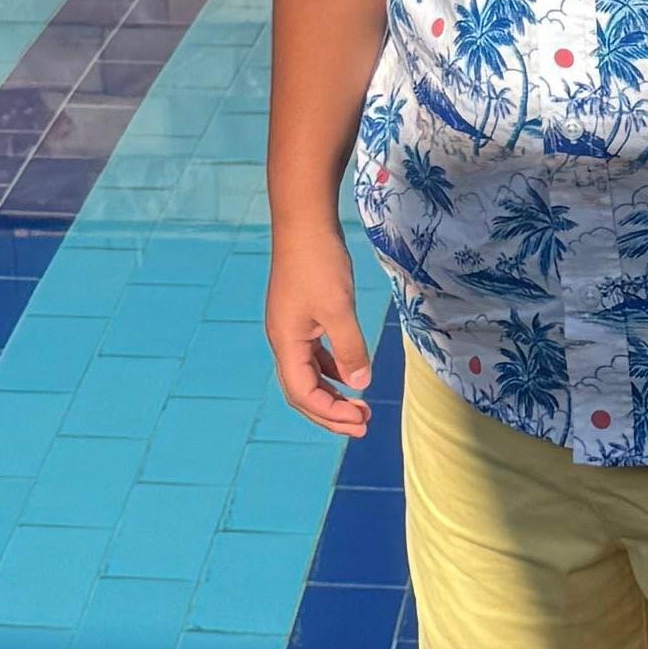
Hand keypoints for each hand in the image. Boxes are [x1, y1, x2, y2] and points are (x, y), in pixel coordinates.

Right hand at [265, 233, 379, 436]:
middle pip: (302, 392)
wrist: (304, 223)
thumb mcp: (338, 308)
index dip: (330, 413)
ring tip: (360, 407)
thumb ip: (350, 349)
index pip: (303, 394)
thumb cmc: (319, 263)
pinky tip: (351, 374)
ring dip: (333, 394)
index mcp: (286, 343)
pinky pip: (314, 355)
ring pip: (308, 375)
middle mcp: (284, 341)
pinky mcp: (301, 317)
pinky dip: (332, 370)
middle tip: (363, 425)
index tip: (361, 419)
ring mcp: (291, 329)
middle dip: (330, 413)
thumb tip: (360, 385)